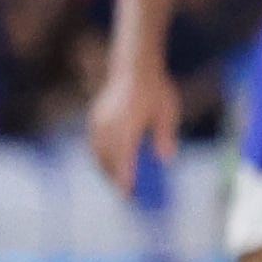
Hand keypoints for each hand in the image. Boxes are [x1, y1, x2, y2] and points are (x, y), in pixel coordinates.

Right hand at [81, 54, 180, 196]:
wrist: (134, 67)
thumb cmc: (156, 91)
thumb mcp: (168, 113)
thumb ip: (165, 137)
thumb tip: (165, 161)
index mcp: (128, 123)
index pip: (123, 157)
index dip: (124, 177)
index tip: (128, 194)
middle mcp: (110, 124)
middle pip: (108, 159)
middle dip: (115, 178)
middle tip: (128, 194)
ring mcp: (99, 121)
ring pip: (98, 153)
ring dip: (106, 169)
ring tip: (117, 182)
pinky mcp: (95, 118)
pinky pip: (94, 144)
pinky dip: (100, 157)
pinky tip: (108, 164)